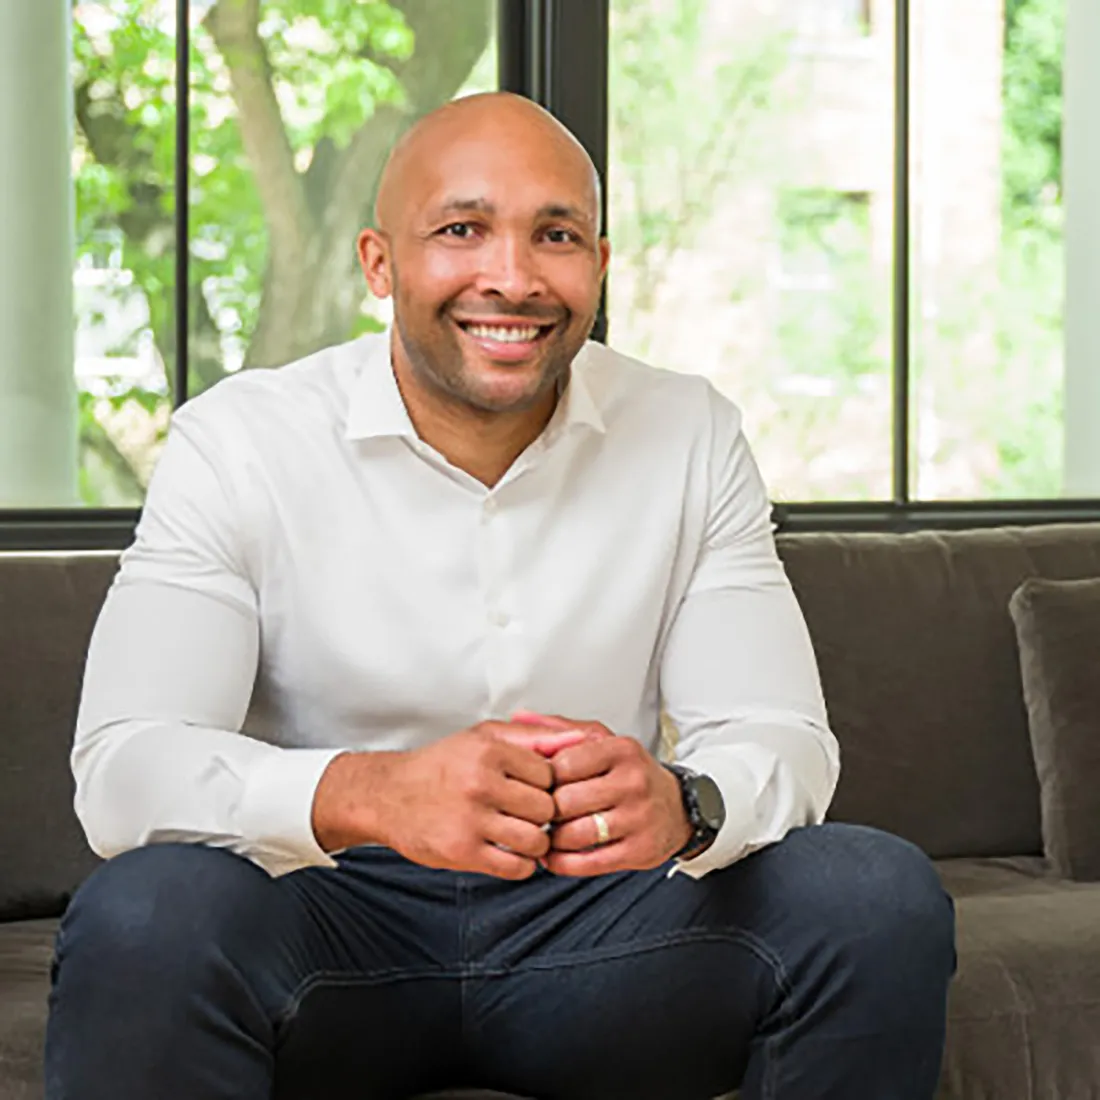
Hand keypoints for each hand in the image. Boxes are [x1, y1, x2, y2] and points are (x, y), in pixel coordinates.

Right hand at [311, 722, 586, 879]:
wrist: (389, 794)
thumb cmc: (441, 765)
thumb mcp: (484, 737)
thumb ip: (534, 737)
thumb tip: (581, 737)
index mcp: (489, 751)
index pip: (550, 774)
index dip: (549, 785)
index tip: (536, 789)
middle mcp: (480, 783)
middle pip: (546, 808)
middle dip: (544, 814)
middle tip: (530, 814)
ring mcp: (471, 820)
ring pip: (535, 839)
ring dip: (535, 842)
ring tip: (521, 833)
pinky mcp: (462, 852)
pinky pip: (515, 867)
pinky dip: (520, 864)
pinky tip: (509, 851)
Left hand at [513, 713, 692, 875]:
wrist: (677, 808)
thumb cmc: (629, 774)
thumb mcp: (602, 742)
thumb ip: (559, 730)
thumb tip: (519, 717)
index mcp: (620, 750)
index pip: (563, 764)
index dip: (543, 778)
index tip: (539, 785)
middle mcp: (633, 782)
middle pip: (566, 802)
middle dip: (546, 811)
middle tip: (539, 814)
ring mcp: (638, 818)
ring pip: (575, 834)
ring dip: (552, 839)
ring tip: (547, 834)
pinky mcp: (639, 850)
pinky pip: (588, 863)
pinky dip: (563, 862)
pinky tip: (557, 855)